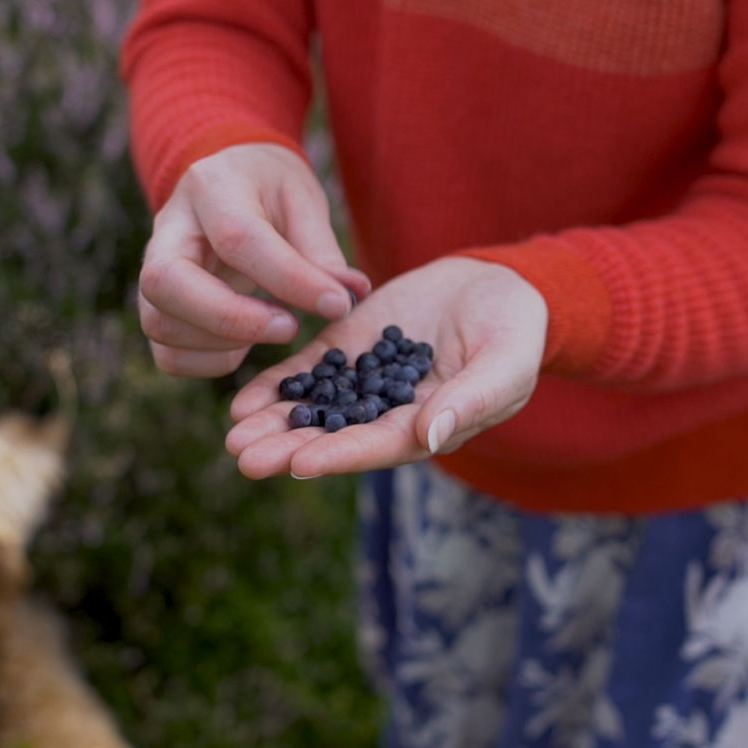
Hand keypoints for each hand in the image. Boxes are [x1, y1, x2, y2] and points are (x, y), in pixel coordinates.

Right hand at [137, 143, 369, 376]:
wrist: (230, 181)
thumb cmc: (270, 190)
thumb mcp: (303, 201)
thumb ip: (321, 250)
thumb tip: (350, 296)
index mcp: (211, 188)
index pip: (236, 239)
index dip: (289, 279)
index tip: (337, 305)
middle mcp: (168, 228)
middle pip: (165, 282)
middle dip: (231, 319)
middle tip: (291, 327)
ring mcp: (151, 269)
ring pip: (159, 324)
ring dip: (222, 344)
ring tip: (274, 329)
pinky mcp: (155, 306)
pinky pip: (166, 354)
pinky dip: (208, 364)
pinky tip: (245, 346)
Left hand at [225, 257, 547, 478]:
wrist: (498, 285)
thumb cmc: (514, 330)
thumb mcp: (505, 363)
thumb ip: (470, 400)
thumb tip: (429, 436)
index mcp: (427, 426)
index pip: (378, 445)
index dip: (339, 454)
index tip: (300, 462)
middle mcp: (388, 414)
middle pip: (334, 437)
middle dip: (289, 448)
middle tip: (245, 459)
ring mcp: (364, 382)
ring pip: (313, 409)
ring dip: (273, 424)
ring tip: (233, 435)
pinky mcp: (349, 349)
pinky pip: (308, 372)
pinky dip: (277, 387)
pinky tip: (241, 400)